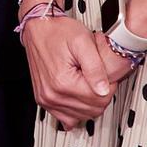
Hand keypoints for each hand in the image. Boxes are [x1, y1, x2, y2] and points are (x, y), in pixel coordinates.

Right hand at [21, 13, 122, 128]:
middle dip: (100, 94)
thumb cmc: (58, 31)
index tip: (103, 73)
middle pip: (92, 110)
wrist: (38, 27)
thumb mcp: (83, 42)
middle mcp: (52, 94)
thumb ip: (96, 67)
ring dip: (89, 102)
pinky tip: (78, 97)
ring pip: (82, 116)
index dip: (108, 85)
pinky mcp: (43, 100)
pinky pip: (66, 119)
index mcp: (63, 82)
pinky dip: (76, 111)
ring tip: (85, 81)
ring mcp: (46, 99)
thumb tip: (104, 90)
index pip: (100, 99)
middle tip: (96, 75)